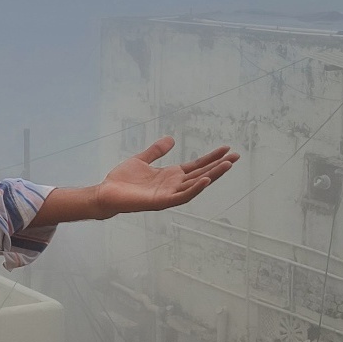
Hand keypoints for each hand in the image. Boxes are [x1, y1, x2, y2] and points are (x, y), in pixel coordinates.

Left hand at [94, 137, 237, 216]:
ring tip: (227, 165)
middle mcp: (173, 185)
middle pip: (201, 174)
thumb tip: (171, 139)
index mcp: (171, 175)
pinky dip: (194, 189)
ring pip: (196, 185)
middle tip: (236, 156)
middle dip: (219, 166)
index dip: (211, 158)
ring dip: (212, 176)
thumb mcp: (141, 159)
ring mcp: (169, 194)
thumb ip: (156, 151)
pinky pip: (182, 197)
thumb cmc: (122, 180)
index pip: (196, 165)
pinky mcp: (161, 202)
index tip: (226, 149)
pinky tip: (204, 179)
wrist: (106, 193)